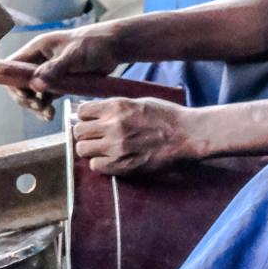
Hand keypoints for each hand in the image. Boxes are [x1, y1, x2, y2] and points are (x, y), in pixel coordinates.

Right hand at [5, 25, 127, 118]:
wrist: (114, 47)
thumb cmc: (93, 44)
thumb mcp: (73, 56)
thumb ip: (54, 70)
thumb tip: (35, 86)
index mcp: (36, 49)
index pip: (12, 67)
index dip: (12, 82)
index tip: (25, 96)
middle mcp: (39, 61)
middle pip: (20, 83)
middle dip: (26, 98)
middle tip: (39, 107)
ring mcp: (49, 72)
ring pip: (33, 92)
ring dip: (36, 105)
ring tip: (48, 114)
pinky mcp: (60, 82)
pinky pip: (46, 97)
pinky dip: (46, 107)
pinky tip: (52, 114)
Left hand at [73, 97, 199, 175]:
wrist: (190, 136)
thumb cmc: (167, 117)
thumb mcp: (138, 102)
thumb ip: (114, 108)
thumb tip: (94, 113)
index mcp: (116, 106)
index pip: (81, 112)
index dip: (85, 117)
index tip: (92, 121)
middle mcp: (113, 125)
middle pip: (78, 132)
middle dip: (85, 134)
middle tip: (96, 137)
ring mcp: (116, 146)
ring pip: (82, 150)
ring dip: (90, 150)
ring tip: (103, 149)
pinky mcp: (123, 165)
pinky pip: (96, 166)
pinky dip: (101, 163)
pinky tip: (112, 159)